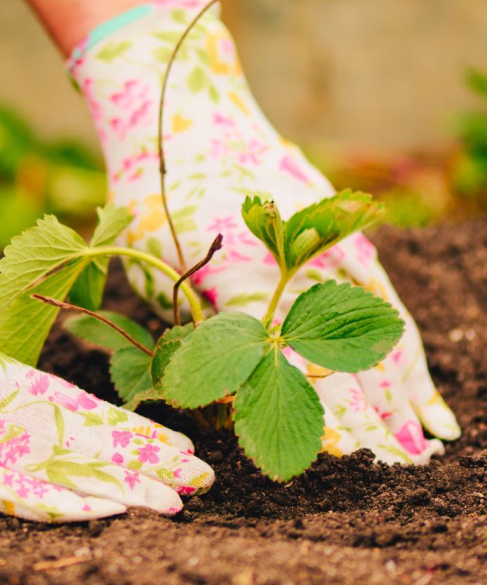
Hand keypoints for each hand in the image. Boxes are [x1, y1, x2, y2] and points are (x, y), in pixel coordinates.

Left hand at [69, 0, 459, 464]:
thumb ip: (199, 332)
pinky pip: (384, 302)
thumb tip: (236, 397)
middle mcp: (302, 262)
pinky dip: (403, 347)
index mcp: (245, 274)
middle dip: (375, 416)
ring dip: (405, 390)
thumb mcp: (158, 271)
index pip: (290, 359)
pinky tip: (418, 385)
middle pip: (350, 349)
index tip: (337, 454)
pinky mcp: (344, 236)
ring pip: (382, 329)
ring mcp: (332, 246)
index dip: (316, 409)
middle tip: (398, 468)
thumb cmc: (157, 201)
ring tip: (428, 440)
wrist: (187, 116)